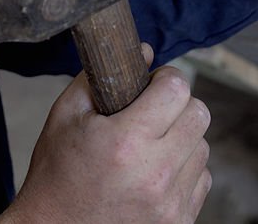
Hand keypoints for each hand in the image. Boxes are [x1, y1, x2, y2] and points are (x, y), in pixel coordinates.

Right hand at [0, 45, 211, 223]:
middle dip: (177, 105)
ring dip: (182, 139)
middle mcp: (155, 173)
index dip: (165, 78)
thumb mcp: (65, 116)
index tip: (152, 84)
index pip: (177, 89)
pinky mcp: (179, 221)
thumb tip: (146, 51)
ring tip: (150, 146)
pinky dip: (184, 170)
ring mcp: (170, 202)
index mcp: (126, 142)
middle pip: (198, 114)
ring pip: (202, 147)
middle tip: (153, 112)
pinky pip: (201, 179)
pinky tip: (154, 172)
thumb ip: (101, 77)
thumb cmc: (55, 174)